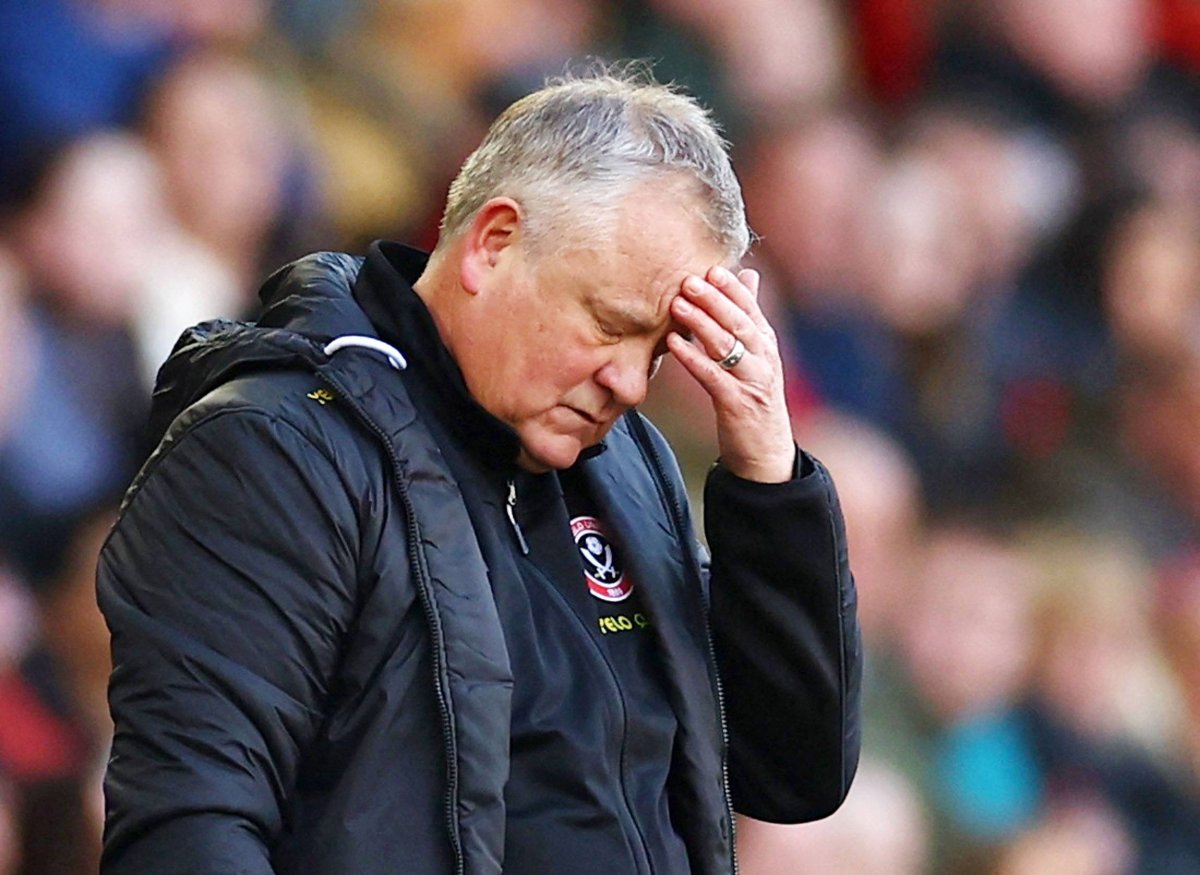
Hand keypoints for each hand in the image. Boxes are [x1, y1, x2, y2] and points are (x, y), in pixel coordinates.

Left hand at [667, 266, 794, 482]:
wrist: (766, 452)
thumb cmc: (754, 398)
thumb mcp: (756, 355)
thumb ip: (749, 317)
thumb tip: (749, 274)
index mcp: (766, 344)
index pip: (750, 308)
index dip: (731, 288)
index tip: (711, 268)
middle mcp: (764, 358)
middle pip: (739, 322)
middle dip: (714, 299)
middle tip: (688, 280)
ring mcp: (753, 381)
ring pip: (727, 346)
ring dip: (701, 323)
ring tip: (677, 305)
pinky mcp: (737, 404)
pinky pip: (712, 377)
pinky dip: (693, 358)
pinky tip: (674, 345)